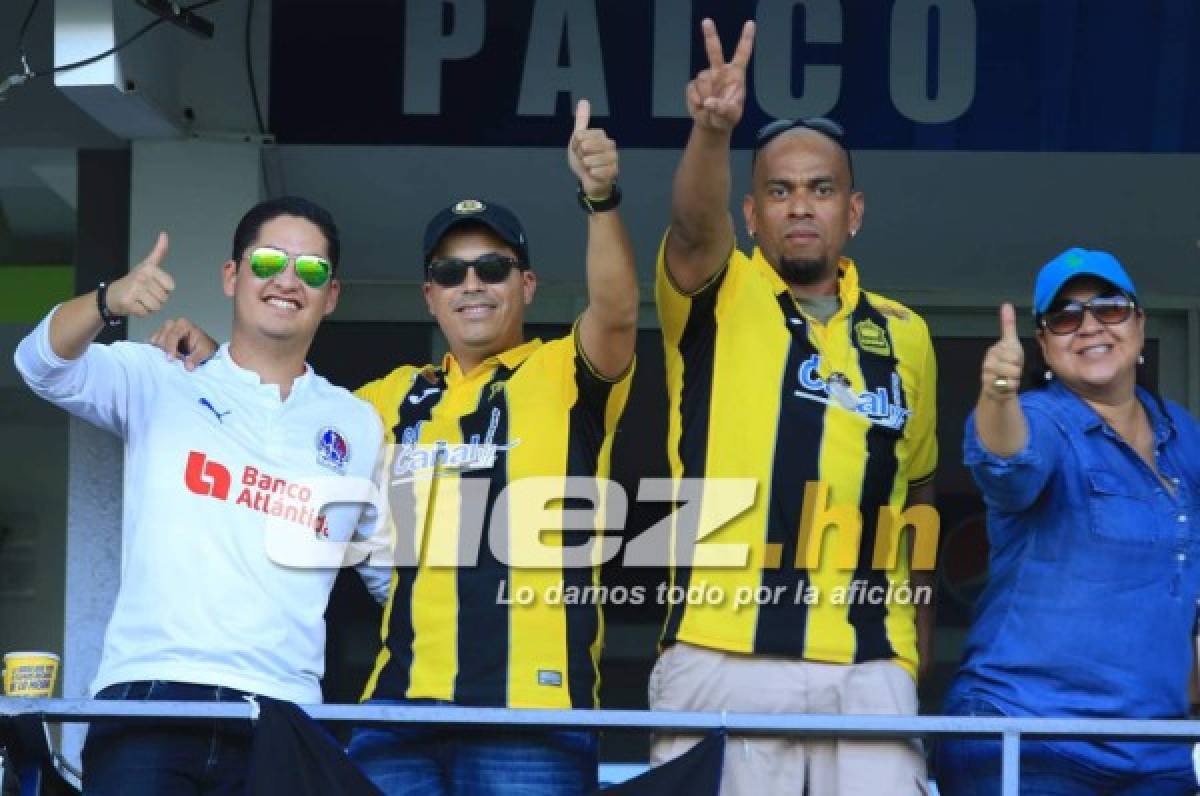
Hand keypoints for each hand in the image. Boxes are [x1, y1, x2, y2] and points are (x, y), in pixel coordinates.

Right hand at [104, 232, 173, 317]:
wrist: (111, 295)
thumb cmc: (134, 280)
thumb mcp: (148, 264)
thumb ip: (159, 251)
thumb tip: (164, 234)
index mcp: (150, 268)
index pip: (171, 287)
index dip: (164, 289)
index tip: (153, 285)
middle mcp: (142, 277)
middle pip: (164, 298)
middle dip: (156, 299)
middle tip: (144, 294)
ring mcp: (134, 289)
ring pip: (156, 307)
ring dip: (149, 307)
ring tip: (140, 300)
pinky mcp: (128, 302)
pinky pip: (145, 313)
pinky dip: (141, 313)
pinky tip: (134, 305)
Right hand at [147, 317, 218, 370]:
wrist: (202, 349)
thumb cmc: (204, 347)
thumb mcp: (204, 352)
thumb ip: (196, 358)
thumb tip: (188, 367)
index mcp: (183, 324)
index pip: (173, 335)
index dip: (170, 347)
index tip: (170, 359)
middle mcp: (172, 324)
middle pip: (162, 337)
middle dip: (166, 350)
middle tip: (173, 360)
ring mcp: (164, 330)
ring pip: (155, 340)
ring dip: (160, 350)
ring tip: (170, 358)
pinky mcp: (159, 337)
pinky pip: (152, 343)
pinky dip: (155, 350)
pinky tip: (161, 356)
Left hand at [567, 99, 617, 198]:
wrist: (589, 181)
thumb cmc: (584, 159)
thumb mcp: (578, 139)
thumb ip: (582, 120)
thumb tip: (584, 101)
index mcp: (601, 135)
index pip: (580, 135)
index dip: (575, 145)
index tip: (579, 150)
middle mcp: (610, 144)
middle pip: (584, 146)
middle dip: (580, 155)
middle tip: (584, 159)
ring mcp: (613, 158)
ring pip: (589, 159)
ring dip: (585, 166)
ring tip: (589, 167)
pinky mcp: (614, 171)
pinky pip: (595, 171)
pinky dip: (591, 175)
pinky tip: (594, 174)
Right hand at [686, 18, 754, 132]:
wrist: (712, 125)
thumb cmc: (727, 117)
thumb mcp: (731, 115)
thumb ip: (723, 109)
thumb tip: (709, 102)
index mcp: (735, 75)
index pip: (742, 54)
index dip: (746, 39)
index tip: (750, 24)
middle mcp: (720, 71)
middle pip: (714, 51)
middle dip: (710, 35)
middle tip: (707, 21)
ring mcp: (706, 77)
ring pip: (702, 79)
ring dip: (705, 95)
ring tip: (709, 107)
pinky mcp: (694, 85)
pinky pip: (692, 89)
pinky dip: (695, 101)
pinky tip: (700, 107)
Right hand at [981, 303, 1023, 399]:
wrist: (998, 386)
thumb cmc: (1006, 363)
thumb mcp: (1011, 344)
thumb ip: (1008, 325)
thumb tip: (1006, 304)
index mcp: (994, 349)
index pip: (1014, 353)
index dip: (1017, 359)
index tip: (1012, 360)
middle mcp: (988, 360)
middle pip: (1014, 364)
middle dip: (1017, 369)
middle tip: (1011, 370)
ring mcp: (987, 374)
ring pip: (1012, 375)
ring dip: (1014, 379)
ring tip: (1008, 378)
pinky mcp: (989, 386)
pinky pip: (1009, 385)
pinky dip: (1011, 387)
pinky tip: (1005, 385)